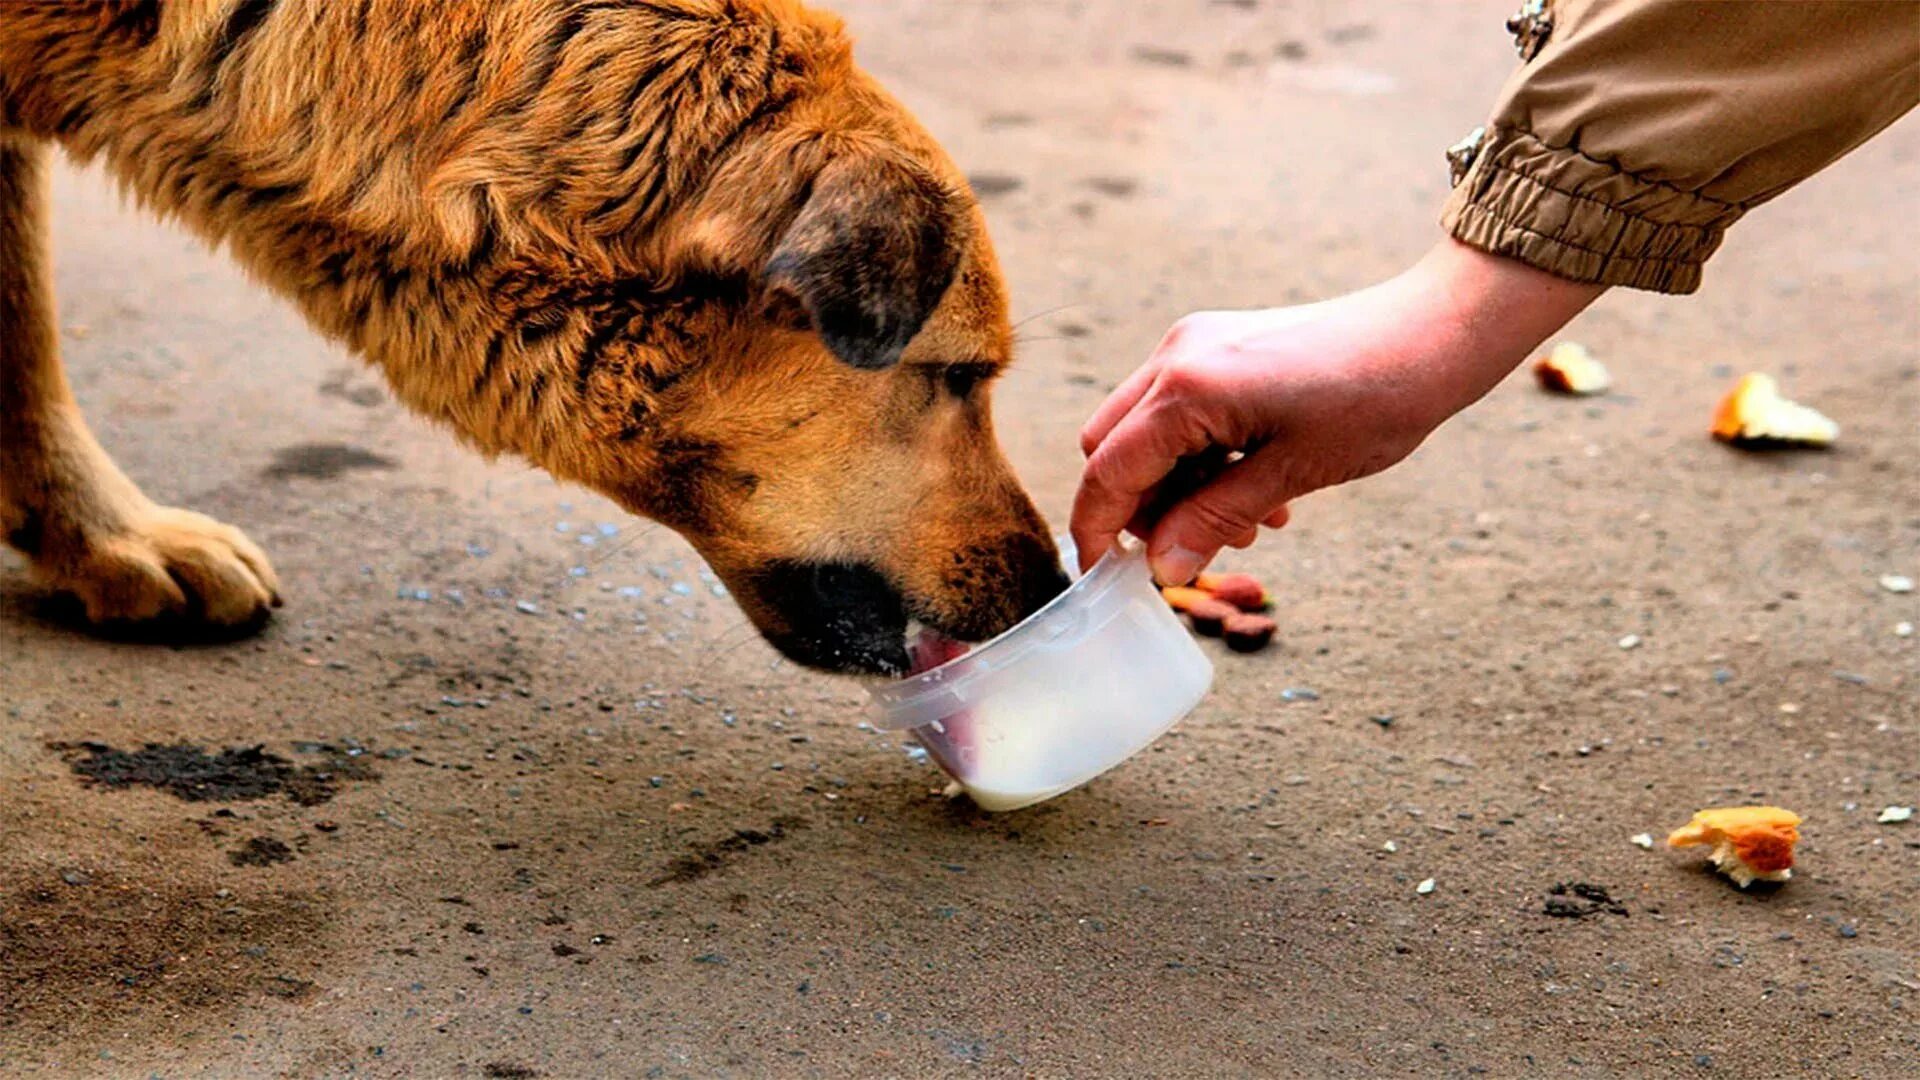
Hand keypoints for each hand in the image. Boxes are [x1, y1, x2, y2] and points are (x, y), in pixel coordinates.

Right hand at [1071, 239, 1604, 582]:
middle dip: (1138, 508)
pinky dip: (1198, 458)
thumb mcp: (1292, 475)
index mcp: (1188, 386)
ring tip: (1246, 525)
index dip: (1098, 530)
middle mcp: (1177, 355)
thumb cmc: (1374, 399)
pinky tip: (1255, 488)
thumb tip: (1162, 570)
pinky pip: (1179, 411)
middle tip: (1191, 549)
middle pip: (1110, 447)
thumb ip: (1214, 520)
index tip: (1105, 579)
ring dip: (1175, 487)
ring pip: (1143, 432)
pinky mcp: (1218, 345)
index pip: (1108, 469)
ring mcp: (1195, 344)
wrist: (1432, 333)